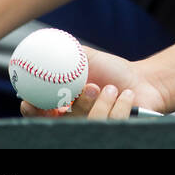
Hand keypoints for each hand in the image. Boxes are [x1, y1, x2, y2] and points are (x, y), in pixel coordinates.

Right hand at [19, 46, 166, 117]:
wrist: (143, 80)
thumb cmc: (114, 71)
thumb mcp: (89, 58)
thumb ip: (69, 53)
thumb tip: (45, 43)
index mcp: (63, 103)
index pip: (38, 112)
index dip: (32, 110)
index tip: (31, 102)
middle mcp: (74, 119)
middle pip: (59, 123)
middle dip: (65, 109)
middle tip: (72, 98)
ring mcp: (93, 128)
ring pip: (85, 121)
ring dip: (96, 102)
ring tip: (109, 88)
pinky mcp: (111, 131)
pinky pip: (108, 123)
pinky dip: (118, 105)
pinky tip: (125, 95)